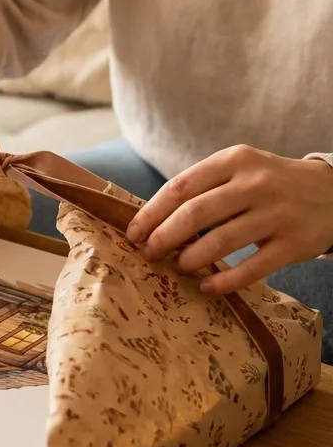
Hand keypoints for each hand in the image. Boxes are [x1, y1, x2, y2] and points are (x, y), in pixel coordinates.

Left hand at [125, 146, 332, 294]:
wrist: (332, 192)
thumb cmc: (268, 183)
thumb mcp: (238, 170)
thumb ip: (202, 188)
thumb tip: (151, 221)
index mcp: (234, 160)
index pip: (180, 187)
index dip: (151, 213)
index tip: (133, 233)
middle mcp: (256, 183)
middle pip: (195, 214)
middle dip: (163, 238)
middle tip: (149, 253)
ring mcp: (277, 214)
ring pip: (220, 241)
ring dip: (190, 259)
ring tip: (177, 267)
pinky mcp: (294, 244)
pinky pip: (252, 268)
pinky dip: (224, 281)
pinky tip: (207, 286)